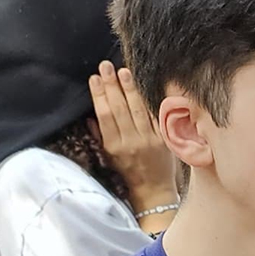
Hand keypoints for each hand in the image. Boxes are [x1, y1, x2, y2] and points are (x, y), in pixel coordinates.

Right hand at [91, 62, 178, 220]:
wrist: (154, 189)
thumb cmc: (128, 172)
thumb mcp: (108, 157)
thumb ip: (99, 136)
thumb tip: (89, 115)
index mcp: (114, 147)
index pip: (104, 115)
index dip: (99, 95)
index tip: (94, 78)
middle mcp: (131, 142)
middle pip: (119, 108)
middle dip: (112, 85)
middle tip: (106, 66)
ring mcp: (149, 140)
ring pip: (137, 109)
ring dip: (130, 88)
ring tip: (123, 71)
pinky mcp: (164, 138)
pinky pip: (155, 115)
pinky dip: (148, 100)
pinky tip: (144, 85)